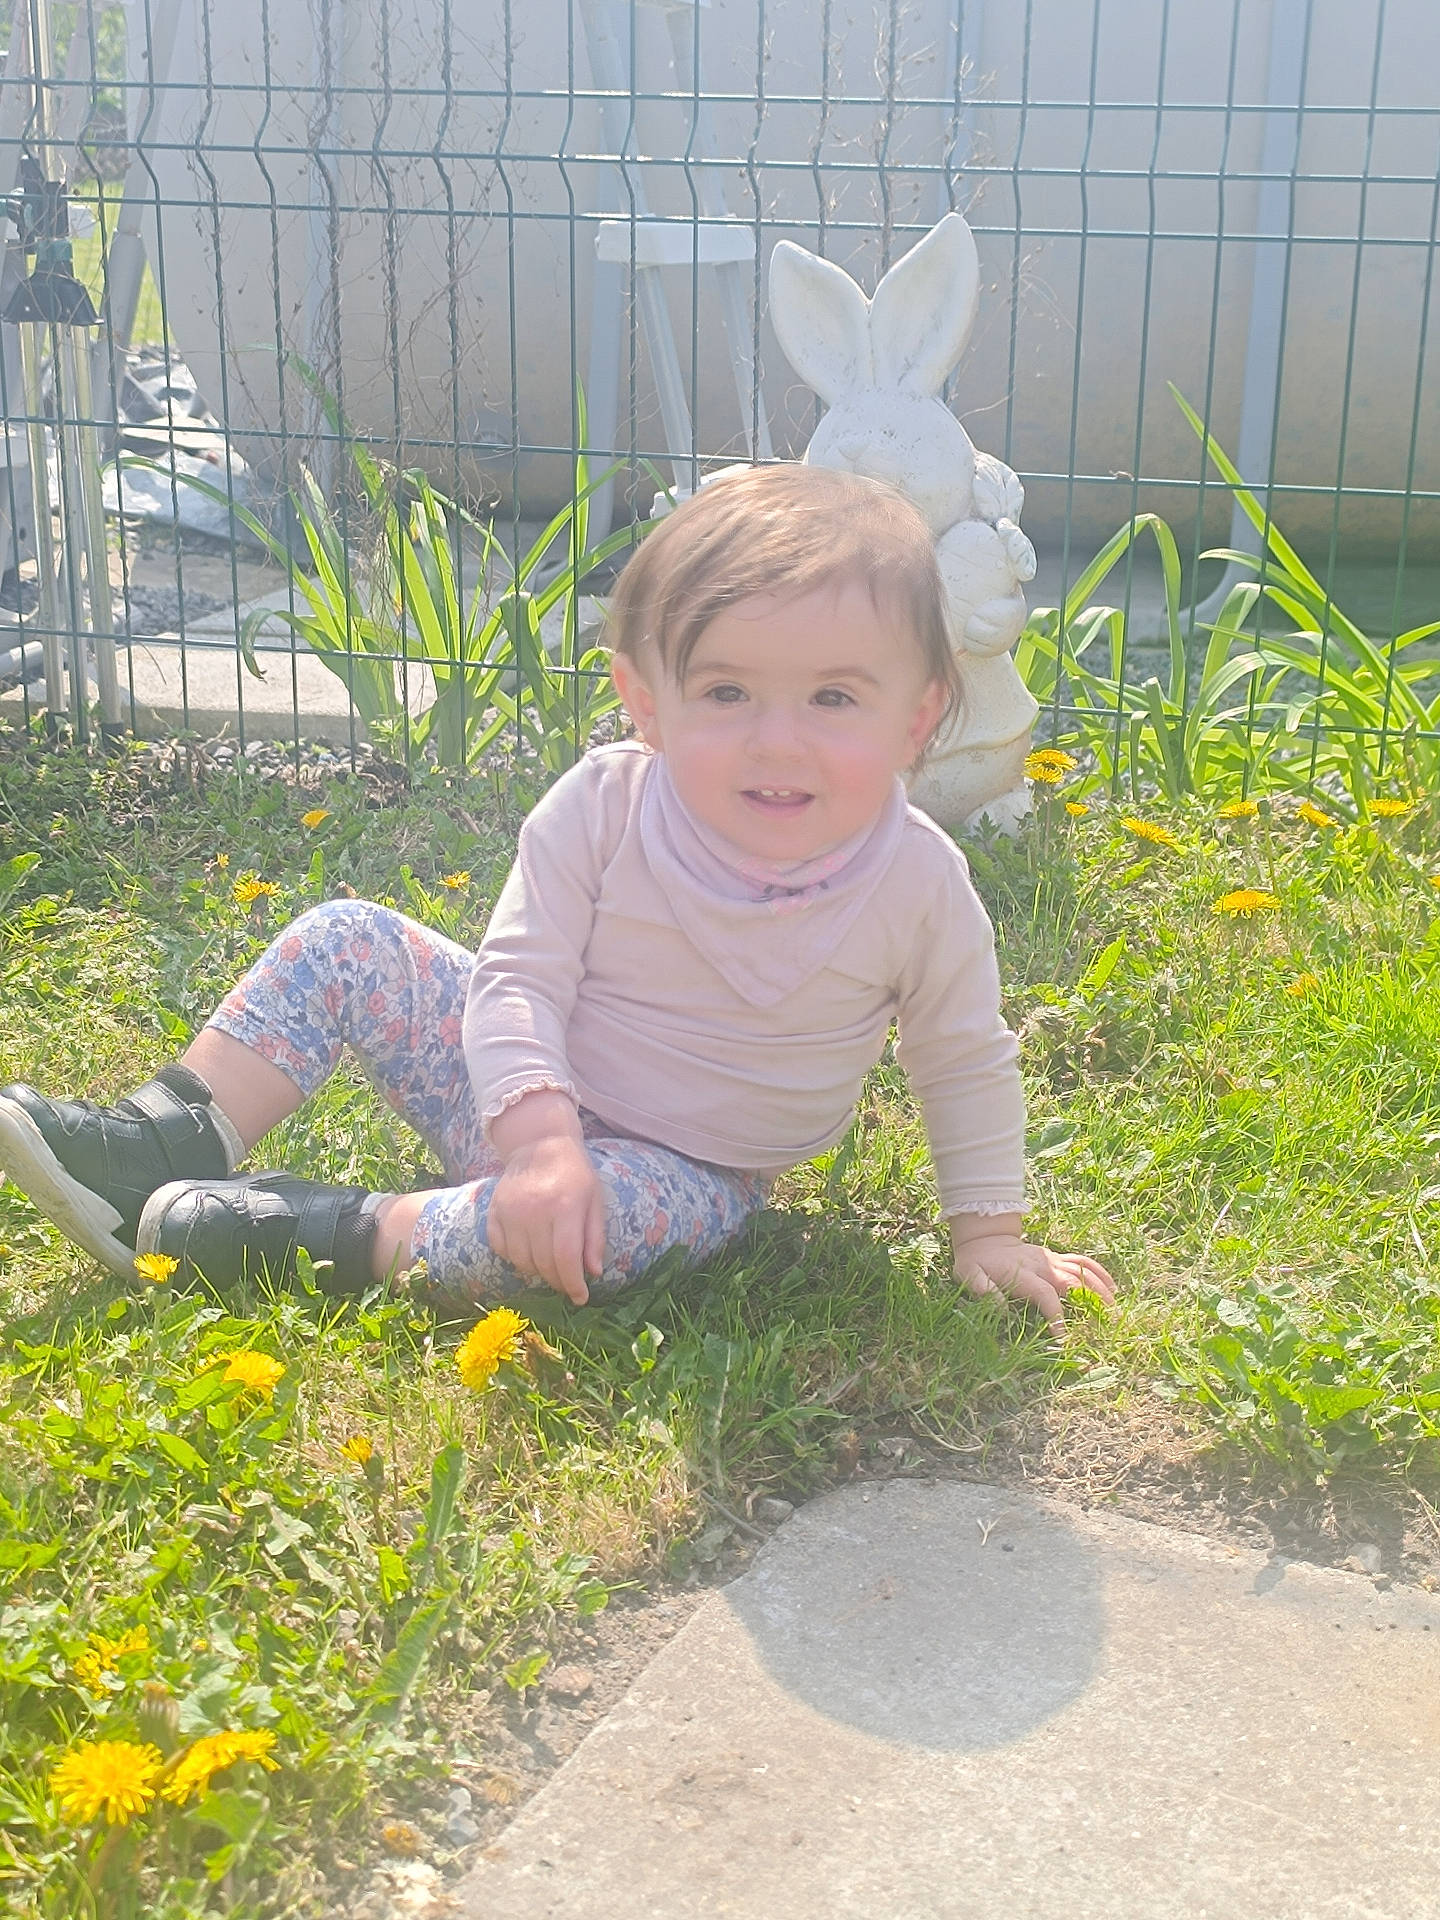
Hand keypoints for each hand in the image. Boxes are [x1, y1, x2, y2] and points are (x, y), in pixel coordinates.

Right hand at [486, 1094, 605, 1304]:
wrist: (539, 1144)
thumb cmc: (573, 1174)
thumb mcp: (594, 1200)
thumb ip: (594, 1237)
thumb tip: (593, 1273)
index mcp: (565, 1206)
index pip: (566, 1258)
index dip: (573, 1284)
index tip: (580, 1297)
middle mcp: (534, 1210)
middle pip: (543, 1264)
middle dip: (557, 1282)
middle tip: (567, 1283)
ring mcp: (510, 1211)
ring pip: (521, 1262)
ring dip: (537, 1272)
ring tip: (549, 1266)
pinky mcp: (493, 1211)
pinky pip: (501, 1249)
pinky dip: (514, 1258)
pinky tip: (528, 1252)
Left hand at [950, 1221, 1114, 1335]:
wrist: (984, 1238)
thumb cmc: (975, 1262)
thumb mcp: (968, 1275)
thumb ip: (982, 1288)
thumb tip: (998, 1305)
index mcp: (1023, 1274)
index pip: (1045, 1295)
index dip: (1055, 1315)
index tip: (1062, 1336)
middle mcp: (1042, 1265)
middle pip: (1072, 1282)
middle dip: (1090, 1302)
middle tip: (1104, 1324)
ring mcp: (1051, 1259)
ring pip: (1082, 1270)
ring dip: (1100, 1288)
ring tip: (1114, 1309)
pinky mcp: (1056, 1257)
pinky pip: (1082, 1261)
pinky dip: (1099, 1272)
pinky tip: (1112, 1287)